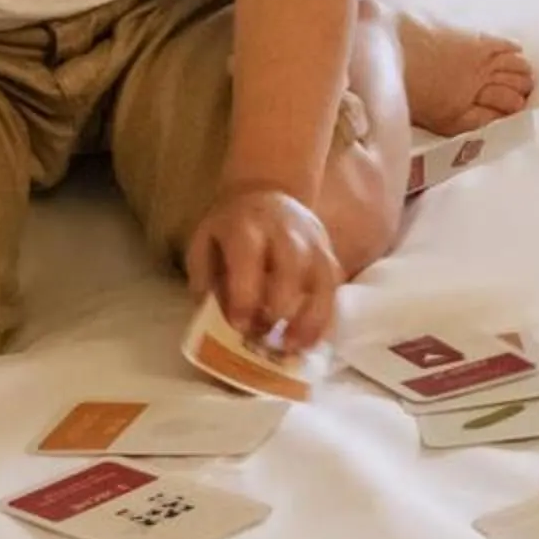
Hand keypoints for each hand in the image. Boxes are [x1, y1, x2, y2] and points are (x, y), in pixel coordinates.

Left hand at [185, 183, 341, 353]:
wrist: (267, 192)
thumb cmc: (230, 226)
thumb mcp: (204, 241)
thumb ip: (204, 276)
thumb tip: (210, 315)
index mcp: (247, 226)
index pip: (250, 258)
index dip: (246, 295)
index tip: (239, 326)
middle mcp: (286, 230)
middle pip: (292, 266)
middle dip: (279, 307)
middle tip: (263, 338)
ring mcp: (313, 240)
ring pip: (322, 278)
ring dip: (309, 317)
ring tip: (292, 347)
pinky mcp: (328, 252)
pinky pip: (334, 286)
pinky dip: (325, 316)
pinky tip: (310, 340)